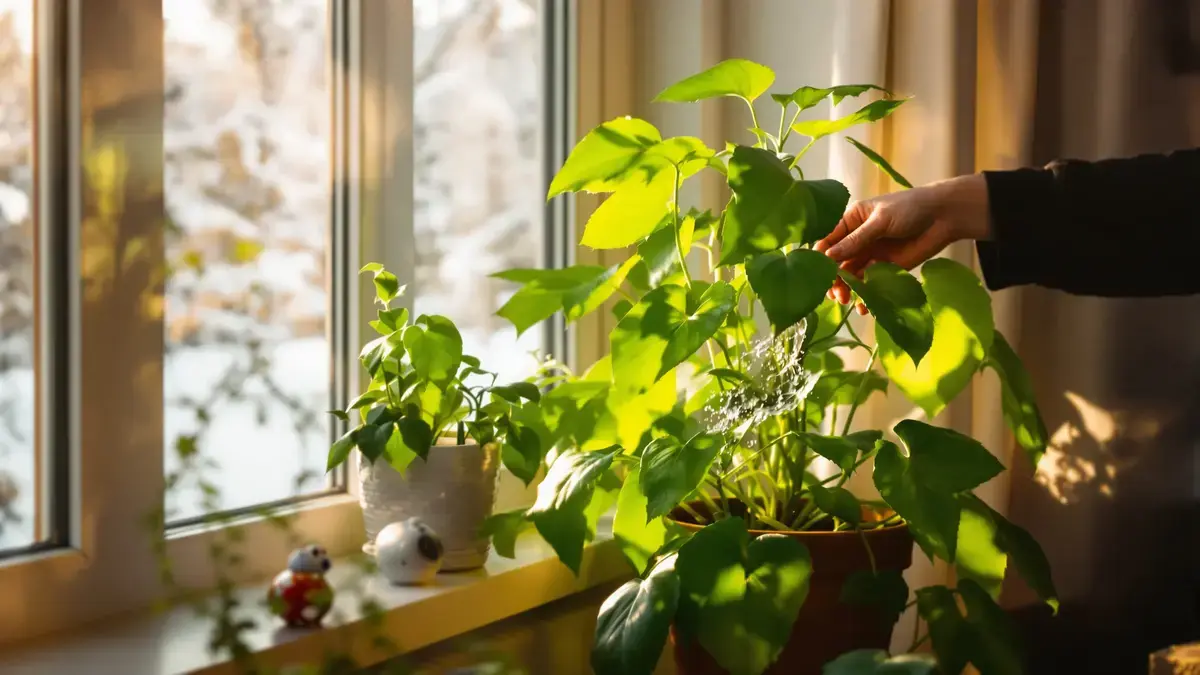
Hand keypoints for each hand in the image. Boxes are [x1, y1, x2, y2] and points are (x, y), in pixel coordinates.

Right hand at [814, 173, 991, 312]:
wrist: (943, 217)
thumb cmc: (910, 208)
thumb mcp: (880, 220)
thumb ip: (856, 239)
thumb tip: (828, 256)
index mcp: (851, 221)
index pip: (828, 240)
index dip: (821, 257)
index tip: (816, 274)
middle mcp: (857, 240)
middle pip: (837, 262)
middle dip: (834, 278)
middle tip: (835, 294)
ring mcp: (871, 255)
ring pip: (851, 276)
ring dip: (847, 289)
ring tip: (846, 300)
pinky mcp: (885, 269)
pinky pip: (870, 284)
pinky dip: (865, 295)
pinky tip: (863, 305)